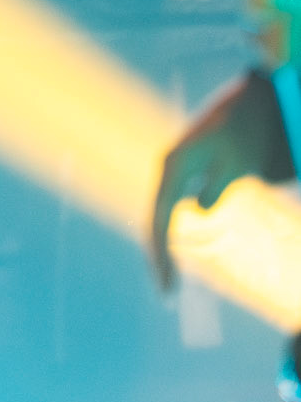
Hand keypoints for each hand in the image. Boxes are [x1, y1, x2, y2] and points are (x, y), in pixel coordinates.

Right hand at [151, 71, 294, 289]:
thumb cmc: (245, 134)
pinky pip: (170, 210)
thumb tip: (199, 211)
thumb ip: (219, 187)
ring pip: (160, 216)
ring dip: (163, 247)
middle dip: (159, 258)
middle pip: (153, 220)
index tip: (169, 288)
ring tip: (170, 281)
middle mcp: (166, 169)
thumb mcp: (238, 161)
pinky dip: (172, 233)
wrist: (249, 106)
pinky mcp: (184, 173)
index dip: (161, 255)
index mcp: (173, 167)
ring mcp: (174, 171)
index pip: (159, 219)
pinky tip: (177, 251)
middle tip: (169, 296)